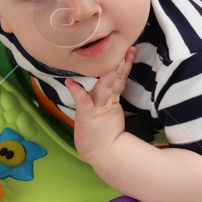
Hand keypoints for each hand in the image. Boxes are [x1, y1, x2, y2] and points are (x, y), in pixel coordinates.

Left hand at [63, 46, 134, 163]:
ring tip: (112, 56)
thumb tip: (113, 81)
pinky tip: (70, 83)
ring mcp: (98, 107)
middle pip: (116, 78)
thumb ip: (109, 96)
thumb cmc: (103, 134)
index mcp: (111, 99)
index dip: (125, 64)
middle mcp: (106, 101)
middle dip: (122, 62)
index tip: (130, 50)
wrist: (103, 154)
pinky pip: (82, 101)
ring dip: (108, 71)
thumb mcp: (107, 112)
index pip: (120, 78)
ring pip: (105, 86)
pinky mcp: (87, 116)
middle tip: (128, 47)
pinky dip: (77, 92)